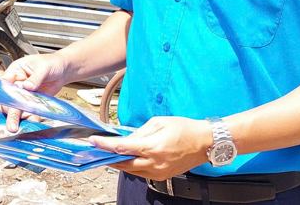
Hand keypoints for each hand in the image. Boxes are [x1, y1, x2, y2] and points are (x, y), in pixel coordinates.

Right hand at [1, 54, 67, 131]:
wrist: (63, 70)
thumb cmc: (52, 63)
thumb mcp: (44, 67)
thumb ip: (36, 77)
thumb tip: (26, 86)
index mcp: (16, 70)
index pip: (5, 82)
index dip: (3, 93)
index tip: (5, 103)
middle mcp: (17, 83)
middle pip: (8, 97)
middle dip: (9, 110)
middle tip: (10, 122)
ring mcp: (24, 93)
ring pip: (16, 106)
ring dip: (16, 117)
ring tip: (15, 127)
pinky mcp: (32, 101)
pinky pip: (28, 110)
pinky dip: (29, 117)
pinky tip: (31, 121)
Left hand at [89, 117, 212, 180]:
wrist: (205, 143)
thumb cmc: (185, 129)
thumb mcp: (159, 122)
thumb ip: (139, 131)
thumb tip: (126, 138)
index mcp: (153, 147)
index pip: (122, 148)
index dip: (105, 145)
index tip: (94, 141)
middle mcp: (154, 163)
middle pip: (123, 164)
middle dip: (108, 157)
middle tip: (98, 151)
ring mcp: (158, 172)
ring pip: (131, 171)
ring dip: (120, 163)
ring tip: (111, 154)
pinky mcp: (162, 176)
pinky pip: (141, 174)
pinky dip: (132, 167)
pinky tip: (129, 159)